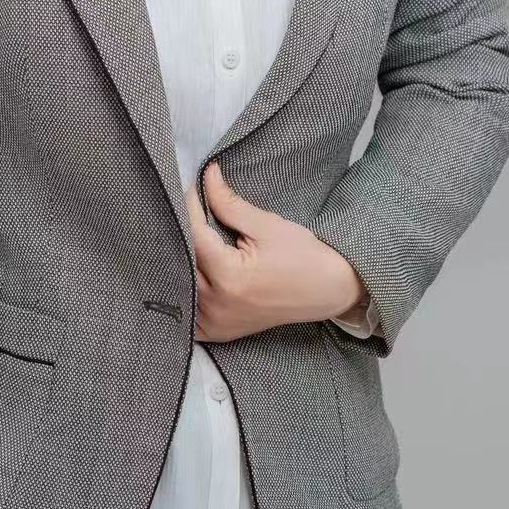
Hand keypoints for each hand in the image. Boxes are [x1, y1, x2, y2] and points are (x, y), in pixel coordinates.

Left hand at [186, 161, 367, 342]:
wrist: (327, 291)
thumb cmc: (303, 257)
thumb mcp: (267, 225)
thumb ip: (229, 204)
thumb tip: (206, 177)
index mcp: (229, 278)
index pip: (193, 234)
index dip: (189, 207)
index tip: (191, 186)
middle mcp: (216, 305)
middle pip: (182, 259)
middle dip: (183, 230)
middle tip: (187, 207)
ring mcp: (215, 322)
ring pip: (180, 283)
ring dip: (181, 258)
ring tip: (187, 233)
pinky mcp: (217, 332)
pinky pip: (188, 309)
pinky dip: (185, 288)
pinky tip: (191, 268)